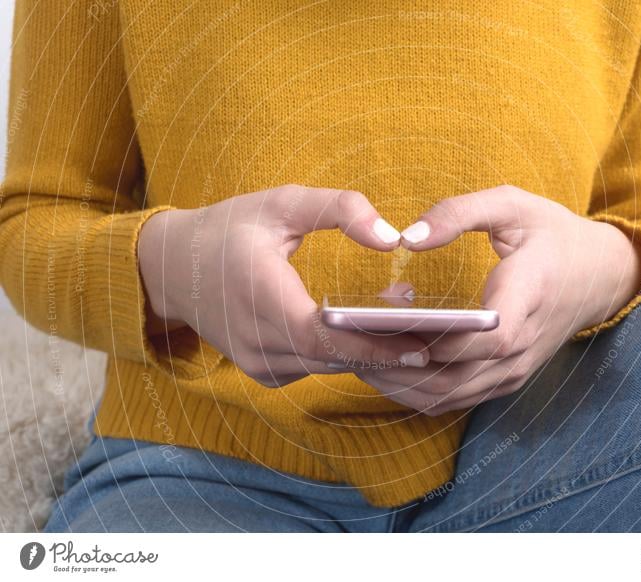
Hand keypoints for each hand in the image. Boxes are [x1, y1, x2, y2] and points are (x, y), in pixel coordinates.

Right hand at [137, 185, 429, 386]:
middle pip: (334, 359)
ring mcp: (258, 364)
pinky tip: (378, 334)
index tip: (422, 342)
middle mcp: (256, 343)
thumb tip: (393, 237)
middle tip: (439, 338)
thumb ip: (340, 209)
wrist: (174, 268)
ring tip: (419, 331)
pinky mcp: (263, 371)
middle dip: (387, 351)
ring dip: (371, 354)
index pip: (324, 336)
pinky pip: (316, 368)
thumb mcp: (283, 202)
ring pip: (329, 367)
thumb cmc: (230, 228)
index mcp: (259, 297)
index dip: (374, 345)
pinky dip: (348, 355)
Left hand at [355, 185, 640, 414]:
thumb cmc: (552, 235)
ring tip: (354, 359)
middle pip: (458, 376)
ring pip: (451, 396)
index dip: (443, 339)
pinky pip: (456, 399)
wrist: (598, 276)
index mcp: (531, 296)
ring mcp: (514, 370)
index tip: (391, 326)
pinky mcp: (504, 379)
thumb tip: (408, 236)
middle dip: (400, 365)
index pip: (491, 336)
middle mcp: (523, 346)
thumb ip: (460, 212)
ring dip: (401, 384)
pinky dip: (417, 392)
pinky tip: (383, 371)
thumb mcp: (513, 204)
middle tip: (347, 343)